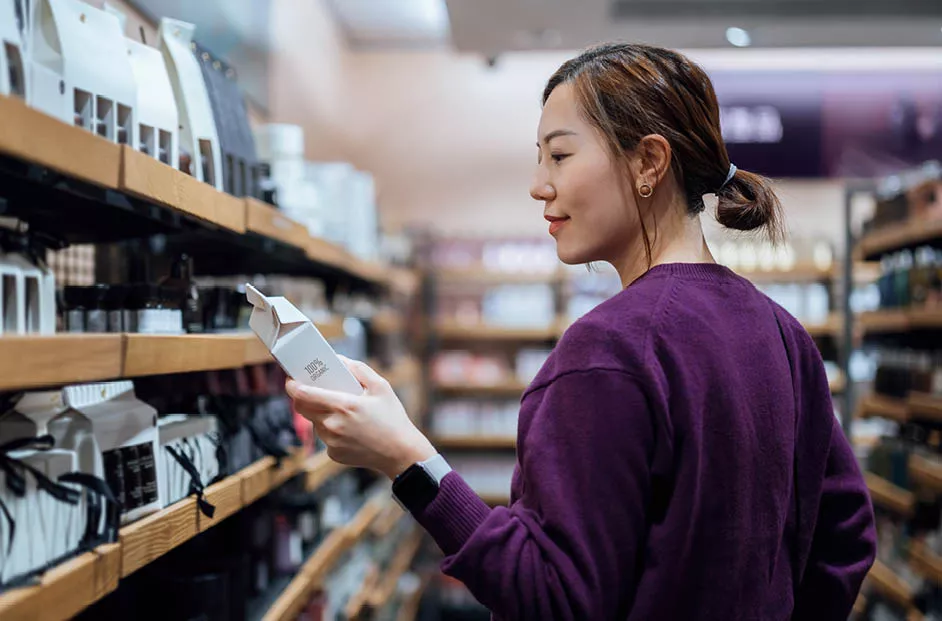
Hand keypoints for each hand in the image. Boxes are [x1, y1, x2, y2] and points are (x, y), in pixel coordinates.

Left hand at [286, 357, 435, 479]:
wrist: (400, 453)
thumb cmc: (393, 418)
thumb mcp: (381, 386)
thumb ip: (358, 369)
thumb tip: (338, 360)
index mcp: (343, 405)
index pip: (303, 394)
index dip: (292, 385)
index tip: (290, 379)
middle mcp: (332, 425)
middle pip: (301, 408)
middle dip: (303, 397)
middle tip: (312, 390)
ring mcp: (331, 442)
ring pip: (314, 422)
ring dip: (320, 414)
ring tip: (340, 411)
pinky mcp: (333, 454)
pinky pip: (325, 437)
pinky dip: (331, 430)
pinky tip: (349, 429)